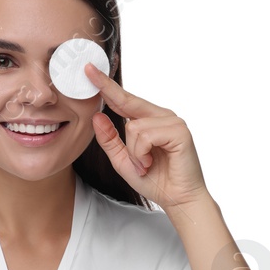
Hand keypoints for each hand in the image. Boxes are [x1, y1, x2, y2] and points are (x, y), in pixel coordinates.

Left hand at [85, 64, 208, 210]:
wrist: (178, 200)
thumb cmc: (155, 180)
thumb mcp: (123, 161)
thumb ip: (110, 140)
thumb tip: (96, 116)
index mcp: (149, 120)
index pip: (124, 99)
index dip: (106, 85)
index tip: (90, 69)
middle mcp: (162, 116)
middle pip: (127, 102)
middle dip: (108, 92)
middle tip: (89, 71)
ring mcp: (173, 122)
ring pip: (134, 126)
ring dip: (134, 152)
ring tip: (144, 165)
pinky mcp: (180, 131)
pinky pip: (146, 135)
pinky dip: (142, 153)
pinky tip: (150, 163)